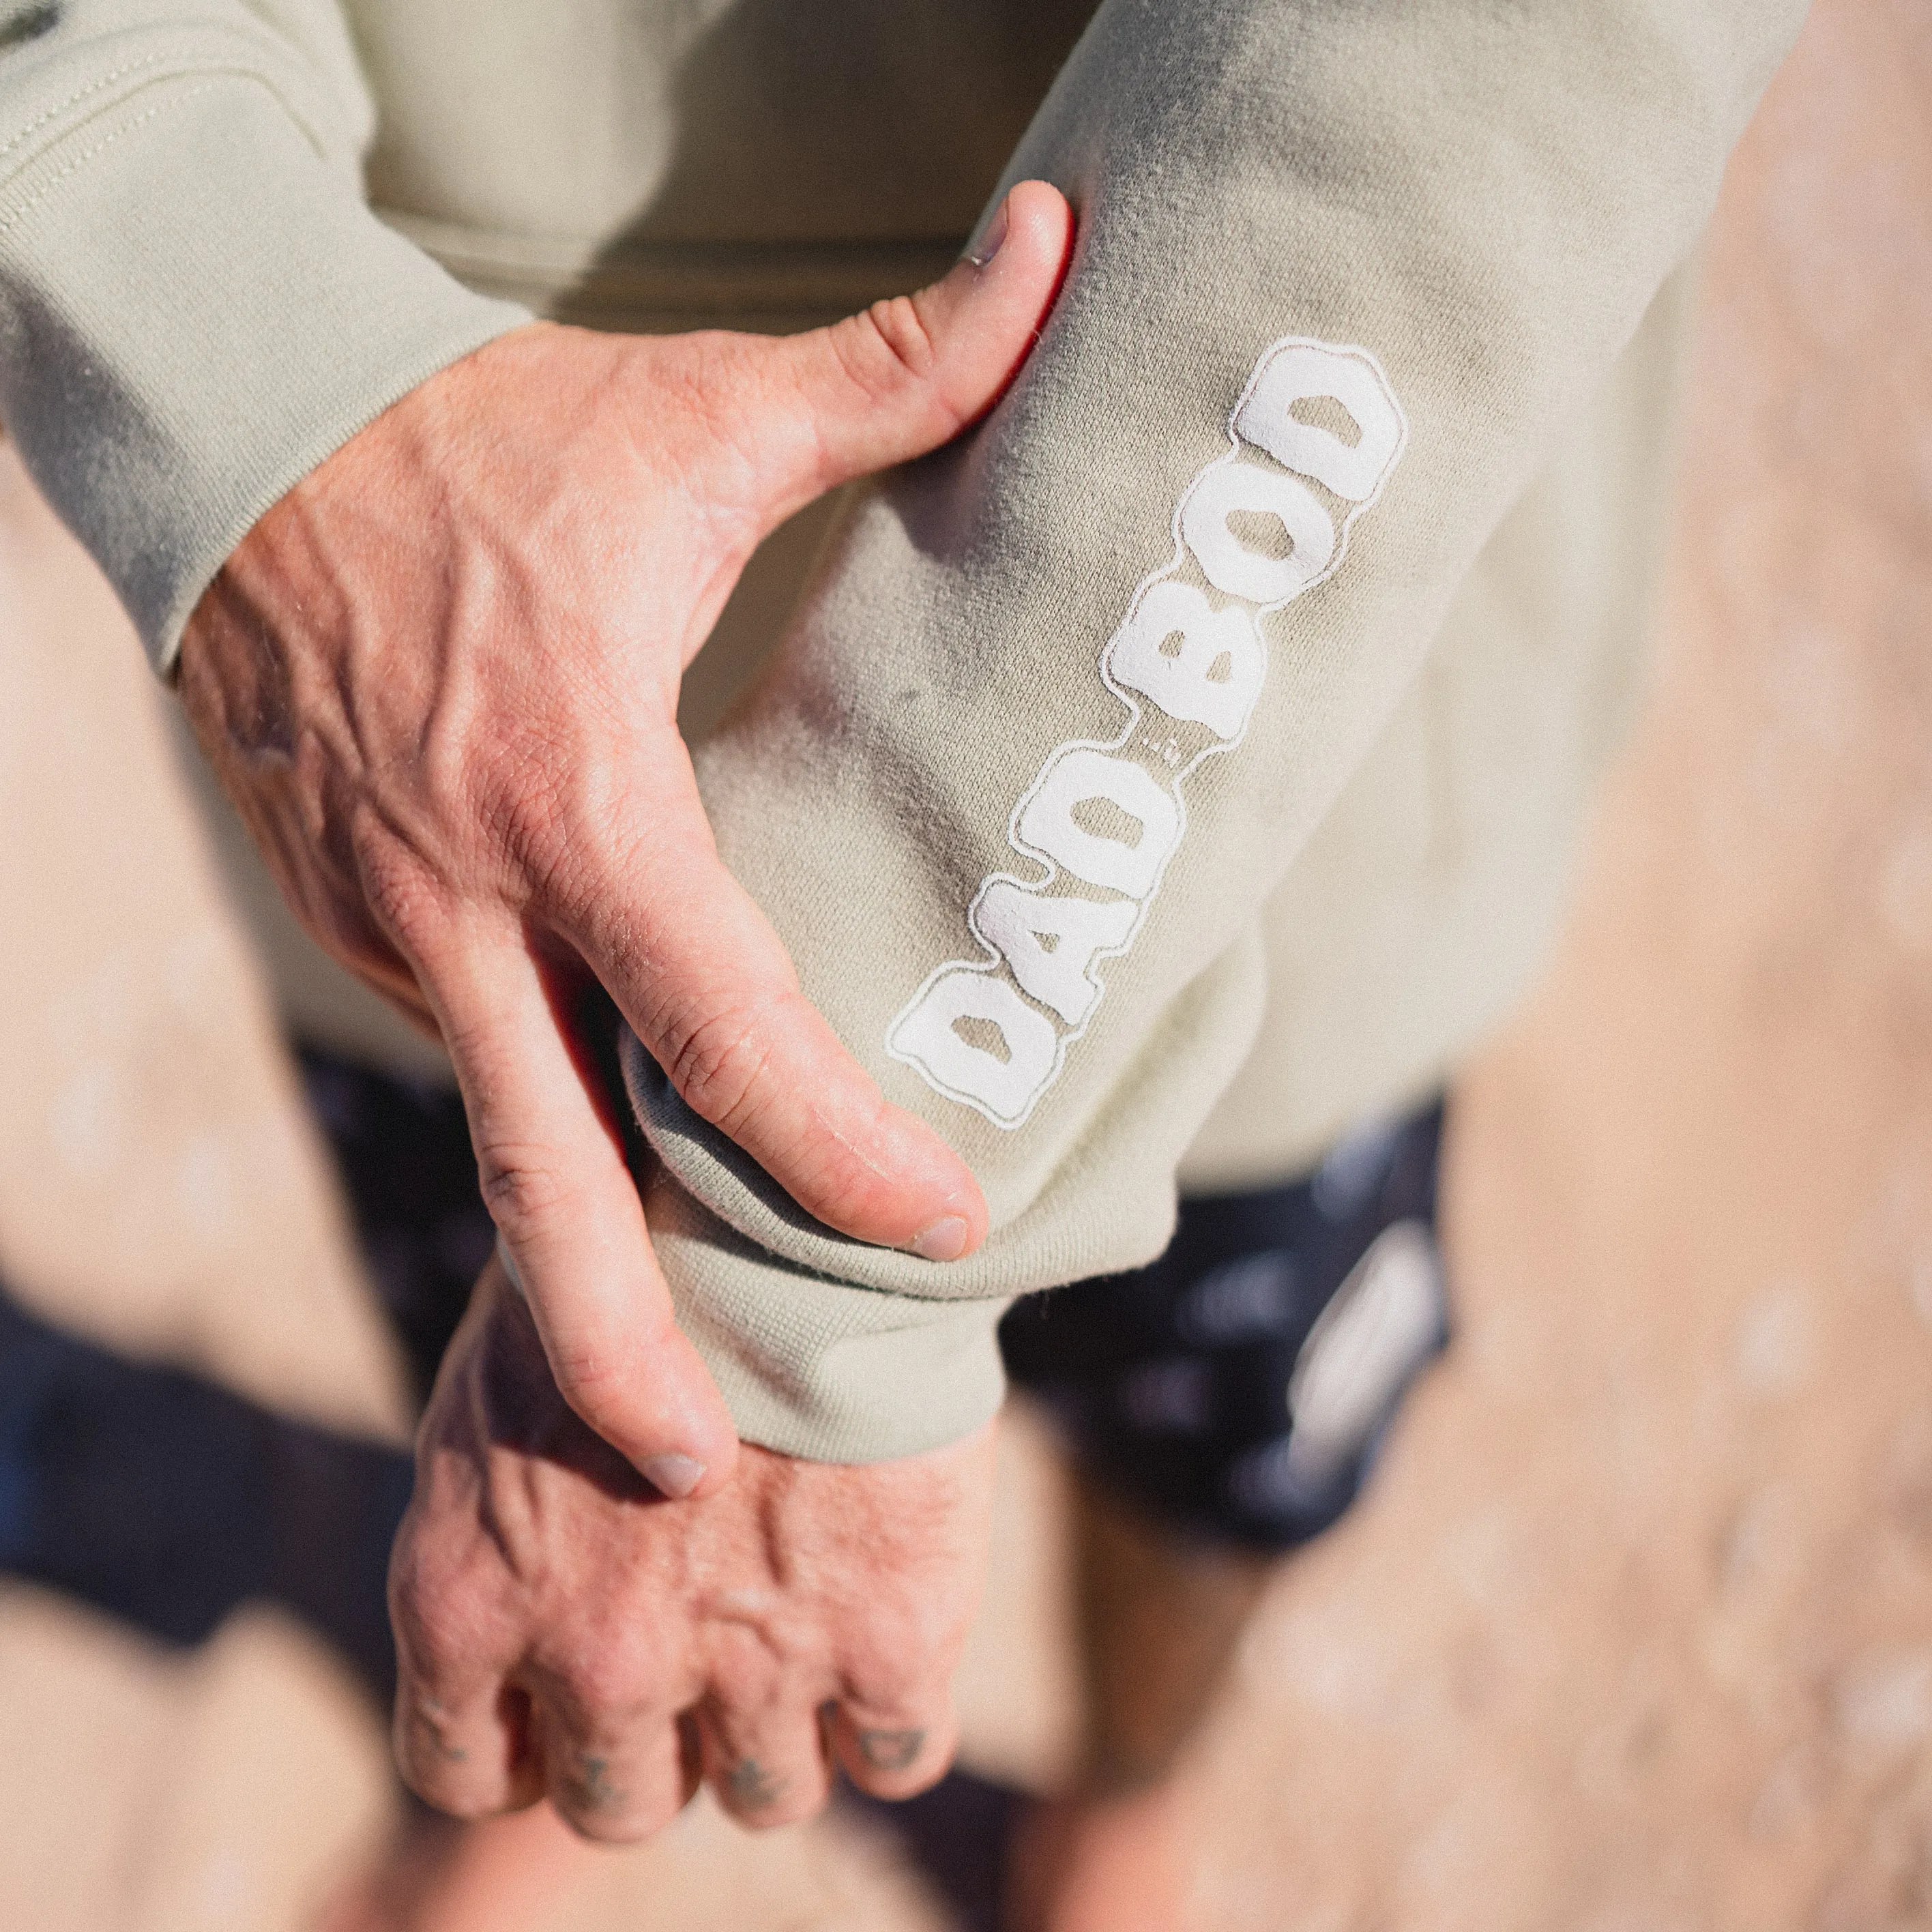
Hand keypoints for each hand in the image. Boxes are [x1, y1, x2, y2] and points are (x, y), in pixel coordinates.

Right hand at [177, 183, 1073, 1493]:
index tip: (939, 1226)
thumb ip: (887, 369)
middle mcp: (473, 895)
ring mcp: (402, 929)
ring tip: (668, 1391)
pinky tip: (624, 1187)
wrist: (250, 439)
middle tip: (696, 1477)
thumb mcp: (688, 411)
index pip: (717, 1011)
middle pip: (542, 1163)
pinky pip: (482, 1056)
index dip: (831, 1135)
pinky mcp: (371, 930)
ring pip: (505, 1126)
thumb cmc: (488, 435)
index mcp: (572, 792)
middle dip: (610, 1336)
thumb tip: (1058, 252)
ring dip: (581, 1257)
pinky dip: (553, 1136)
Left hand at [388, 1257, 995, 1837]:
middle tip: (708, 1641)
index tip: (576, 1698)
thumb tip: (536, 1549)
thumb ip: (507, 1501)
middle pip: (620, 1799)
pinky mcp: (889, 1645)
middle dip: (663, 1736)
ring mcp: (747, 1669)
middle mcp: (596, 1660)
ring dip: (780, 1733)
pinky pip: (893, 1758)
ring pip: (762, 1795)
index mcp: (470, 1597)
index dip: (532, 1742)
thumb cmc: (647, 1250)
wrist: (809, 1200)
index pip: (469, 1770)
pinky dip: (891, 1715)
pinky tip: (893, 1631)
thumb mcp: (523, 1370)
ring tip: (808, 1621)